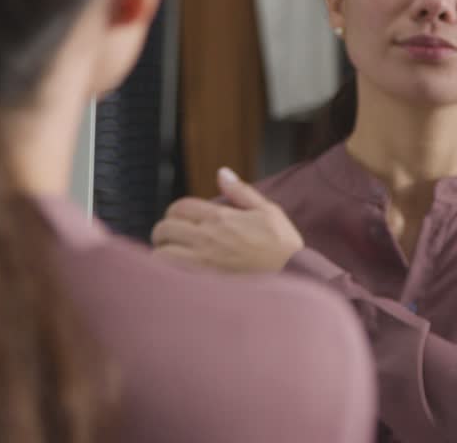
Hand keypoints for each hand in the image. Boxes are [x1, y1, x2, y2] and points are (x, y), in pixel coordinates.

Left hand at [151, 167, 303, 273]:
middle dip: (164, 233)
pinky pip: (170, 277)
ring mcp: (203, 263)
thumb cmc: (283, 247)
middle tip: (170, 240)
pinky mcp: (204, 284)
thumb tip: (221, 172)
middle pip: (165, 229)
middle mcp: (207, 238)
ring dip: (162, 254)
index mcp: (221, 217)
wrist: (294, 278)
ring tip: (170, 258)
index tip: (180, 221)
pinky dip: (166, 275)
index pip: (180, 207)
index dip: (175, 213)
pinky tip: (175, 276)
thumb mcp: (268, 211)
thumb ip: (241, 191)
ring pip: (162, 254)